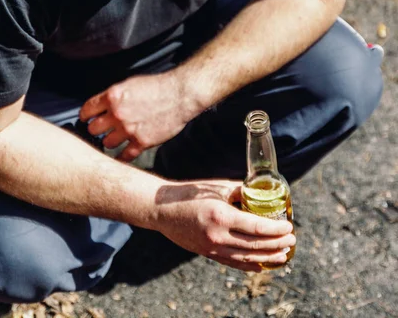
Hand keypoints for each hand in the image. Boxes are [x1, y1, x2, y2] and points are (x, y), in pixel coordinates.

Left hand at [79, 71, 197, 160]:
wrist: (180, 94)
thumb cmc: (157, 86)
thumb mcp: (130, 84)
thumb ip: (114, 97)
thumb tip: (101, 107)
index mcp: (113, 96)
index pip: (87, 110)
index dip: (85, 115)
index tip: (86, 119)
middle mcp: (118, 114)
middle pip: (94, 129)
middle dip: (96, 129)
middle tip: (101, 129)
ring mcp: (130, 129)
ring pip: (107, 143)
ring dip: (109, 141)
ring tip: (115, 138)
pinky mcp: (142, 142)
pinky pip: (124, 155)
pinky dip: (122, 156)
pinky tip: (122, 153)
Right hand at [154, 180, 295, 271]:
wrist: (162, 209)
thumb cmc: (190, 193)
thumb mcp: (216, 187)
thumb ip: (239, 192)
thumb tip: (260, 194)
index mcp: (222, 216)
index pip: (256, 227)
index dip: (276, 229)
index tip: (289, 226)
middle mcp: (218, 236)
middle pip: (255, 246)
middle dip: (277, 244)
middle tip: (292, 240)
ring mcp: (212, 248)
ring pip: (246, 258)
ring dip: (268, 258)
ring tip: (284, 255)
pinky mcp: (207, 254)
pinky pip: (233, 264)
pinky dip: (250, 266)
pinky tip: (262, 265)